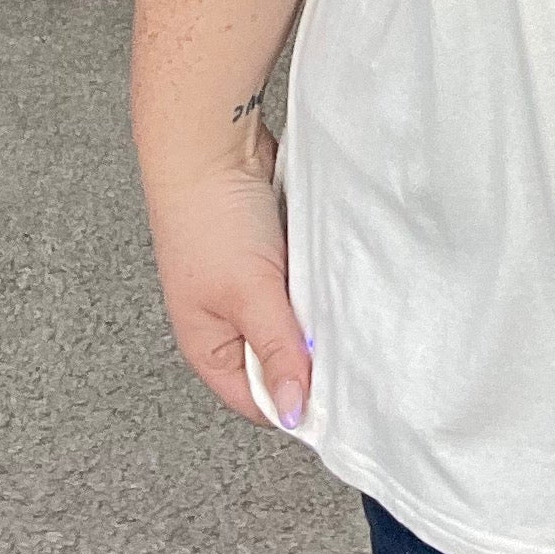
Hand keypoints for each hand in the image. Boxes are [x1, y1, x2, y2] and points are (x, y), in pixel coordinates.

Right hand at [141, 112, 312, 431]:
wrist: (210, 144)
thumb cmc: (208, 219)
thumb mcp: (250, 294)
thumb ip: (276, 350)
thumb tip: (294, 410)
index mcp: (209, 347)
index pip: (259, 399)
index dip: (297, 401)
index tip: (339, 396)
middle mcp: (226, 322)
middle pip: (279, 360)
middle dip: (310, 353)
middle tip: (345, 346)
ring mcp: (247, 285)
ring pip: (294, 318)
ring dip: (315, 311)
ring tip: (338, 305)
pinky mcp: (267, 254)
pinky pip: (300, 282)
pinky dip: (316, 278)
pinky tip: (332, 272)